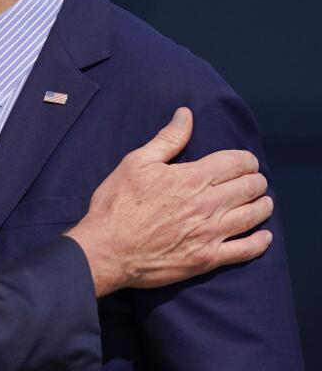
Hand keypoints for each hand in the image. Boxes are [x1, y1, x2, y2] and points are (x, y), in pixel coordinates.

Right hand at [66, 107, 272, 296]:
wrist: (108, 248)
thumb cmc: (117, 204)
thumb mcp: (137, 162)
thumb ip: (167, 139)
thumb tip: (186, 115)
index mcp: (192, 178)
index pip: (235, 163)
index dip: (246, 159)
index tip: (246, 161)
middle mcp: (208, 205)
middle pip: (249, 188)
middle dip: (256, 180)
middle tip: (255, 180)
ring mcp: (210, 233)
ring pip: (252, 217)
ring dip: (263, 206)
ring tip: (264, 202)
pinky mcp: (208, 258)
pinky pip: (245, 250)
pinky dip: (260, 243)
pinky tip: (264, 237)